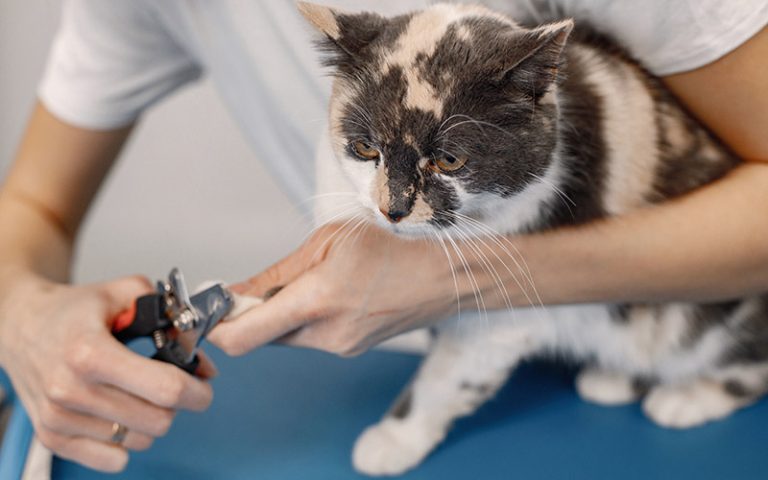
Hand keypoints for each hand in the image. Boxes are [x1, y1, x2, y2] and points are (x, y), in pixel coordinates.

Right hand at [0, 272, 215, 471]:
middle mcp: (72, 389)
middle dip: (177, 403)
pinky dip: (126, 440)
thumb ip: (171, 317)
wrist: (21, 324)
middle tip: (171, 385)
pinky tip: (121, 413)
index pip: (165, 388)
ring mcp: (60, 418)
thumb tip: (203, 362)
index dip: (196, 389)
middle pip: (157, 420)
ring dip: (150, 420)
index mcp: (91, 352)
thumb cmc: (72, 310)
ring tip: (138, 393)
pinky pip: (112, 459)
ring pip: (139, 440)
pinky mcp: (52, 437)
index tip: (203, 383)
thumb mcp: (124, 292)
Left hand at [209, 223, 461, 356]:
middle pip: (261, 337)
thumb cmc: (392, 247)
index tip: (212, 307)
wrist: (442, 277)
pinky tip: (334, 294)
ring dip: (282, 314)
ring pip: (286, 337)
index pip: (242, 337)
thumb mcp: (328, 241)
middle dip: (253, 313)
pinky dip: (306, 319)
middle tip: (268, 283)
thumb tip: (233, 294)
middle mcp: (326, 334)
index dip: (216, 326)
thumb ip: (276, 274)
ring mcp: (340, 347)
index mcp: (316, 300)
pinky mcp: (349, 350)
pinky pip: (310, 338)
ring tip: (316, 282)